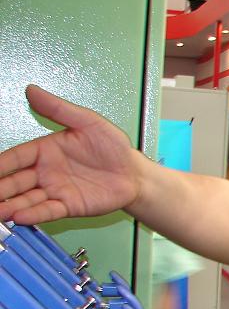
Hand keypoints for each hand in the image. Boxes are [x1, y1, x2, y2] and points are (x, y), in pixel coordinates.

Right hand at [0, 85, 143, 223]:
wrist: (134, 173)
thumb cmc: (113, 147)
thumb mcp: (88, 122)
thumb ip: (59, 109)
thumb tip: (32, 90)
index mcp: (46, 150)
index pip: (16, 157)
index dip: (1, 164)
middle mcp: (46, 172)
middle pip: (16, 181)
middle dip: (0, 188)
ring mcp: (56, 190)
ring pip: (27, 198)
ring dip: (10, 205)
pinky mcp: (69, 205)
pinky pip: (48, 210)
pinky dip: (34, 214)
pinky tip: (20, 217)